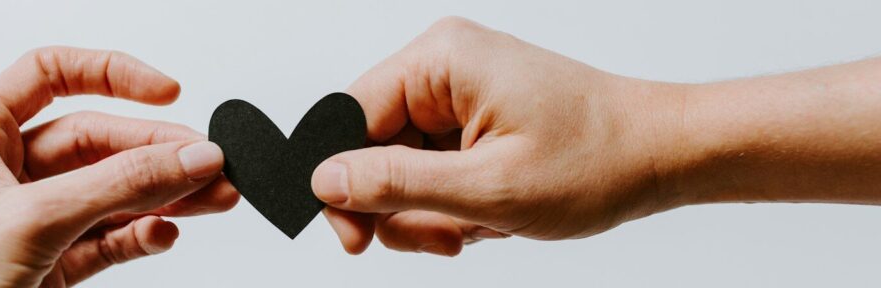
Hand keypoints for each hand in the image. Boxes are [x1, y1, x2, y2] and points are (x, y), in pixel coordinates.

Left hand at [0, 47, 238, 286]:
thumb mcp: (29, 221)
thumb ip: (117, 186)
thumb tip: (188, 157)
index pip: (49, 75)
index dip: (110, 74)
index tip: (166, 93)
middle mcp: (4, 176)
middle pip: (98, 141)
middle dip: (157, 152)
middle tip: (209, 164)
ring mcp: (31, 223)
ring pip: (113, 193)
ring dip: (165, 196)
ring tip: (214, 198)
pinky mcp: (50, 267)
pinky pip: (110, 239)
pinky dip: (143, 236)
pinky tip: (164, 233)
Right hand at [311, 17, 683, 255]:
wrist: (661, 154)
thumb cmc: (596, 160)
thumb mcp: (488, 187)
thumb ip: (397, 184)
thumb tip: (324, 181)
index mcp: (440, 61)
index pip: (347, 118)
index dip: (341, 184)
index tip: (355, 239)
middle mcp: (443, 68)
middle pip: (372, 148)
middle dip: (402, 207)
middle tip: (444, 239)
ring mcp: (459, 93)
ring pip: (402, 168)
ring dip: (432, 212)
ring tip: (479, 227)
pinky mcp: (473, 118)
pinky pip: (432, 169)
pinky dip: (452, 204)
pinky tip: (490, 215)